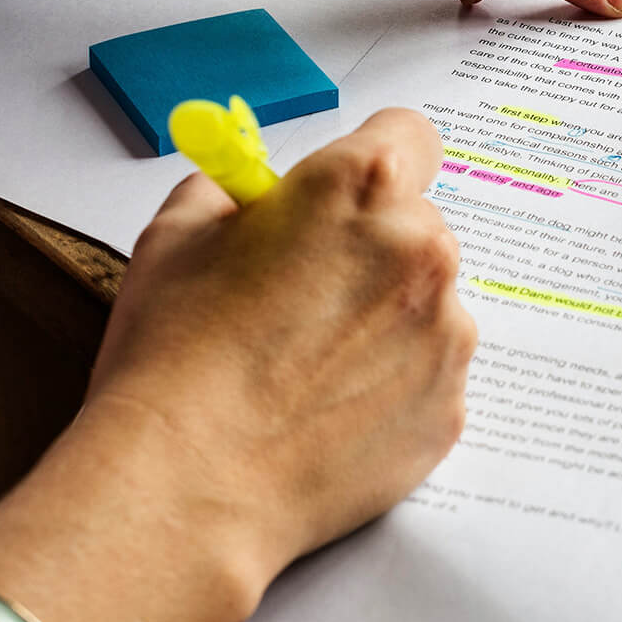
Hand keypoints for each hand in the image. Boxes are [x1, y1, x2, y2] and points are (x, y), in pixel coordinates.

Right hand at [92, 107, 475, 574]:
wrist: (185, 485)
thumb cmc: (173, 359)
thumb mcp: (176, 235)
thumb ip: (231, 190)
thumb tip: (250, 191)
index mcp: (359, 187)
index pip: (408, 135)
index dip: (370, 160)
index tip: (346, 194)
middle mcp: (421, 250)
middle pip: (417, 225)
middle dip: (369, 249)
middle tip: (303, 295)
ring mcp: (445, 334)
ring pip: (426, 303)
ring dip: (384, 319)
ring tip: (305, 366)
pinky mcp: (448, 407)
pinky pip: (428, 375)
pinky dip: (391, 385)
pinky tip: (325, 410)